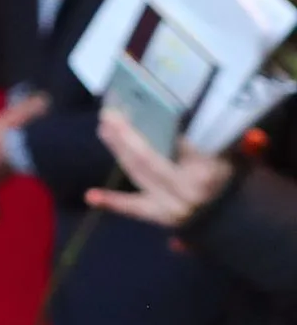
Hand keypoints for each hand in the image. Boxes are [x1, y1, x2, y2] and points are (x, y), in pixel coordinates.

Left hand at [87, 110, 237, 227]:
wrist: (234, 216)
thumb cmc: (228, 176)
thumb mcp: (229, 155)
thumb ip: (214, 137)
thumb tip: (187, 113)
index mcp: (206, 172)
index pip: (176, 145)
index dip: (155, 127)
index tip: (137, 106)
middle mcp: (187, 191)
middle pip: (148, 159)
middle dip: (126, 135)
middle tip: (109, 114)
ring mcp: (173, 207)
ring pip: (138, 175)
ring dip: (118, 151)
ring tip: (104, 129)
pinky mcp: (161, 218)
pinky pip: (135, 209)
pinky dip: (112, 202)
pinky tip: (91, 196)